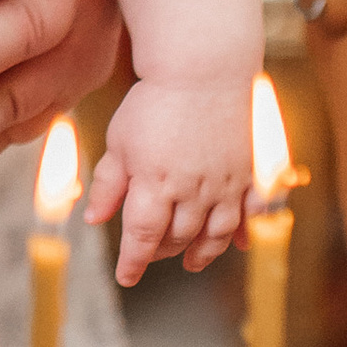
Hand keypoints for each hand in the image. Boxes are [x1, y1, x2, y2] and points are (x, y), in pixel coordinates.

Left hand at [84, 78, 252, 284]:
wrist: (203, 70)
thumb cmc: (153, 103)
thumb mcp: (119, 142)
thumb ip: (108, 184)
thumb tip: (94, 219)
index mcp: (155, 185)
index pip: (142, 237)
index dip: (133, 262)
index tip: (126, 276)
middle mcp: (193, 190)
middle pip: (178, 238)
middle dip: (163, 252)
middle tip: (151, 255)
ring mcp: (225, 183)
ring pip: (216, 233)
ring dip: (204, 253)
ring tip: (192, 263)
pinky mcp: (249, 171)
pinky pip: (251, 211)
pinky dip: (245, 231)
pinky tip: (238, 243)